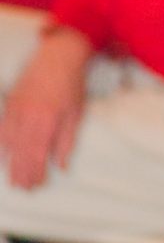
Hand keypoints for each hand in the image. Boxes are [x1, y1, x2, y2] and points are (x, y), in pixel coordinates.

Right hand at [0, 27, 91, 188]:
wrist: (59, 54)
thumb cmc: (71, 83)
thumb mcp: (75, 112)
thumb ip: (67, 141)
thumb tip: (62, 166)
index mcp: (48, 120)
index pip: (38, 156)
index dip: (36, 173)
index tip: (37, 184)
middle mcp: (29, 117)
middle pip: (21, 153)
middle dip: (21, 173)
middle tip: (23, 188)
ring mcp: (17, 109)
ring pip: (8, 143)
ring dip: (10, 163)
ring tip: (13, 178)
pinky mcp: (11, 102)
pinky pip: (1, 128)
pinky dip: (1, 143)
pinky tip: (2, 154)